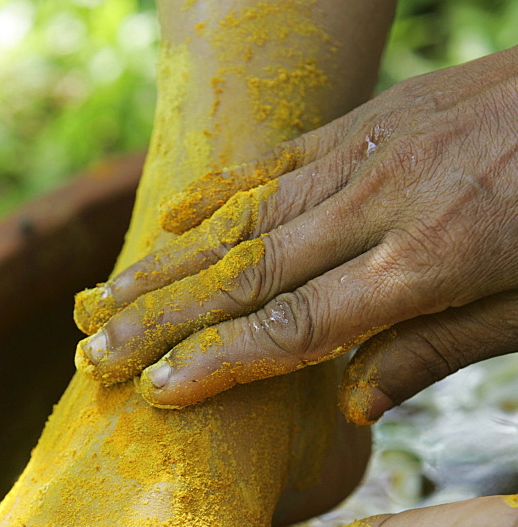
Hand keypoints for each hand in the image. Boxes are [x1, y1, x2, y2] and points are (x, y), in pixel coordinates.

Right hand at [74, 47, 517, 417]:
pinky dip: (217, 193)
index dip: (216, 362)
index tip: (155, 390)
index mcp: (422, 264)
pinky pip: (276, 160)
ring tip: (102, 297)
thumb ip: (434, 352)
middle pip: (243, 273)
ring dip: (164, 263)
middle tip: (92, 352)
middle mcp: (376, 206)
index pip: (290, 325)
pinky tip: (170, 221)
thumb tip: (350, 407)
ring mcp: (367, 153)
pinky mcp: (372, 118)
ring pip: (243, 217)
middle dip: (158, 319)